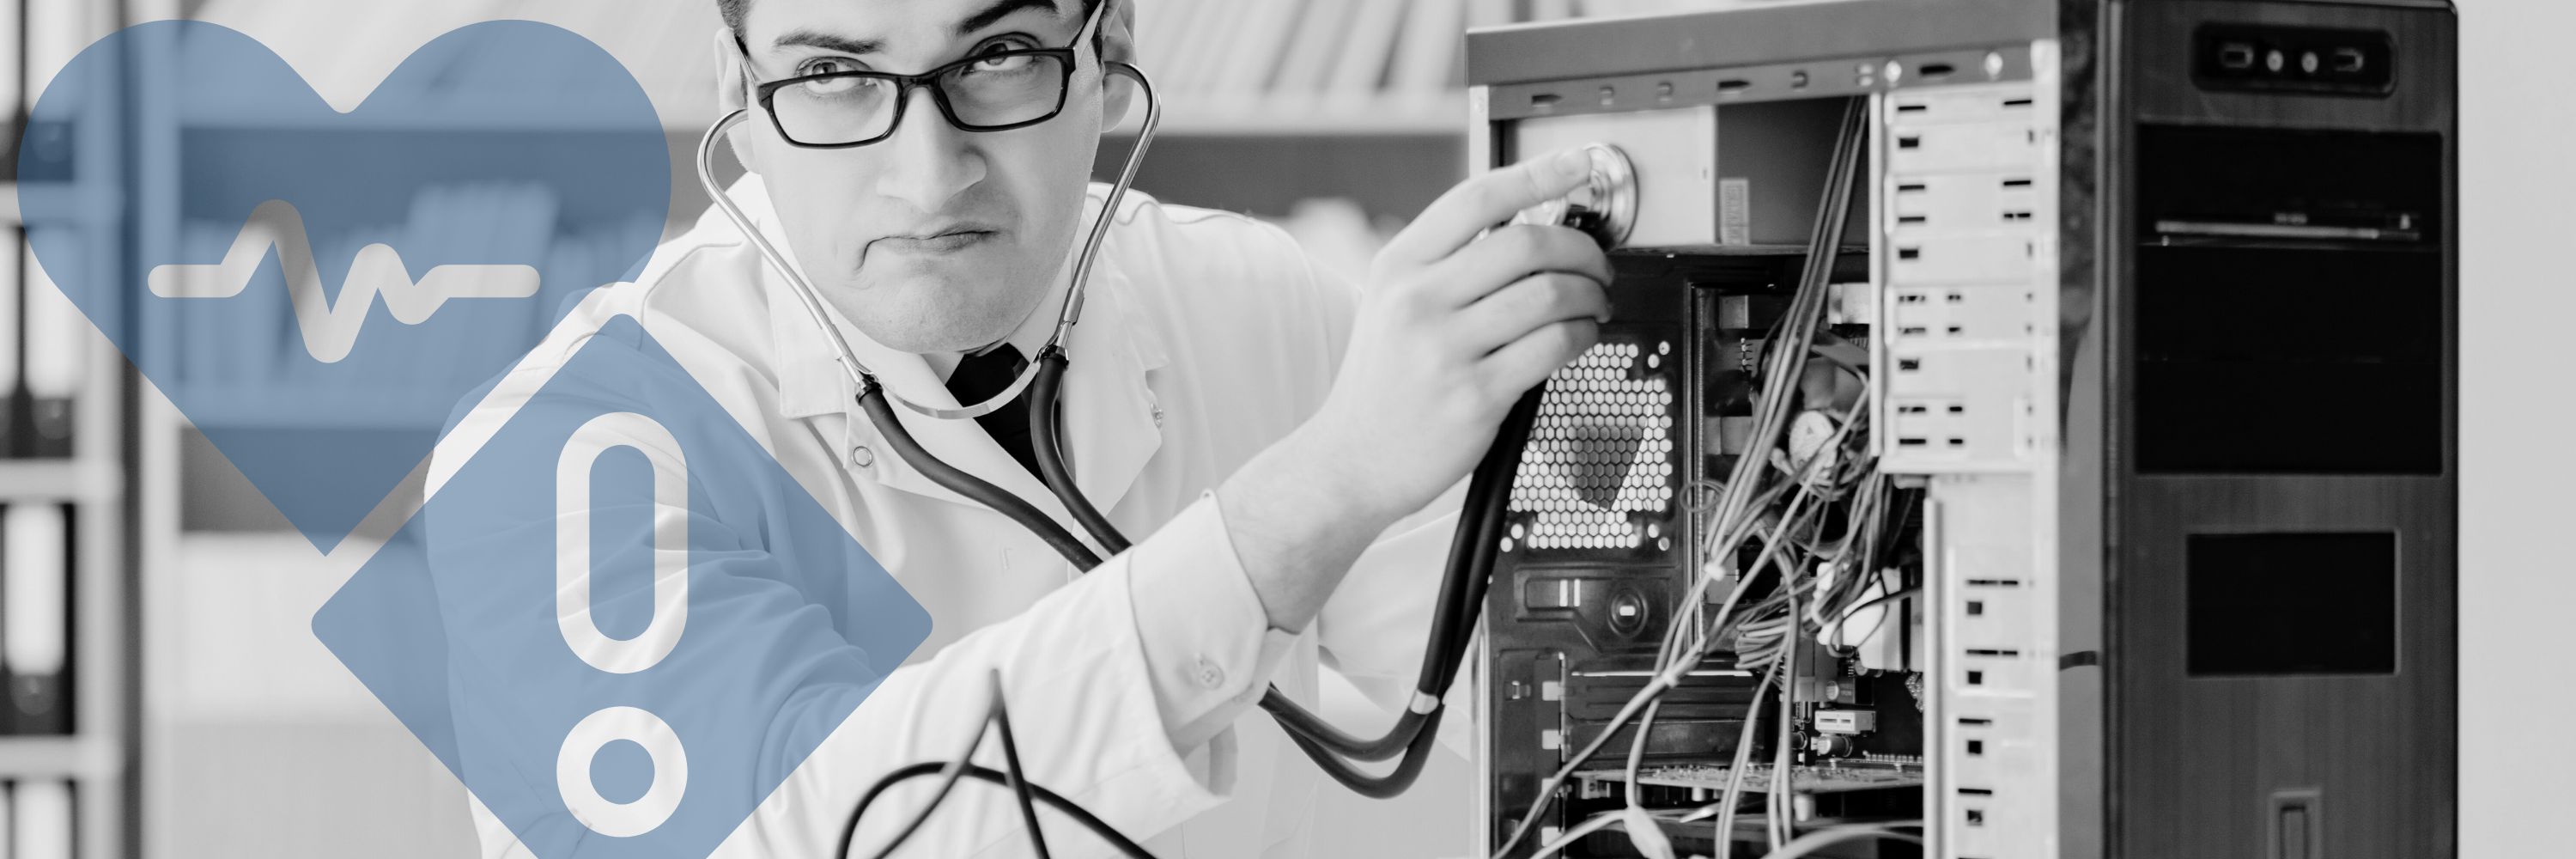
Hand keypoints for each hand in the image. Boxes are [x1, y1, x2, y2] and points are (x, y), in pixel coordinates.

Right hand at [1305, 147, 1614, 523]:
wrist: (1351, 459)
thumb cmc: (1384, 381)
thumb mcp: (1392, 303)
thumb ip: (1447, 264)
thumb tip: (1530, 225)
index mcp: (1399, 265)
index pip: (1479, 199)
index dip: (1540, 173)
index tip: (1580, 165)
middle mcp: (1417, 301)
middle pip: (1527, 243)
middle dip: (1582, 249)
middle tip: (1598, 264)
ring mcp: (1446, 350)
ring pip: (1549, 295)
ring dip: (1590, 294)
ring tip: (1593, 303)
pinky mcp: (1475, 396)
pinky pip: (1554, 347)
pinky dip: (1582, 335)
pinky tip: (1580, 336)